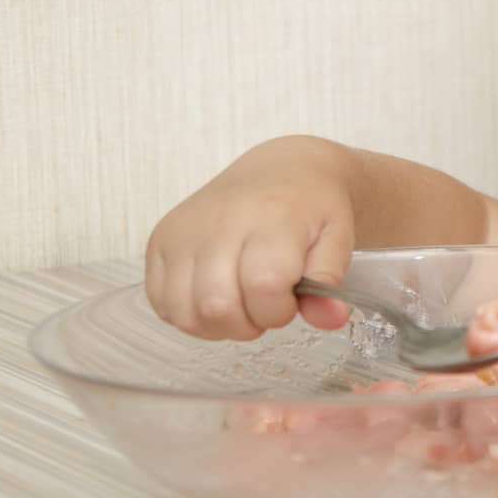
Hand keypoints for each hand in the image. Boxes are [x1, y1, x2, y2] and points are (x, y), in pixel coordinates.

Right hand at [145, 136, 355, 339]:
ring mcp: (183, 231)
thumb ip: (330, 281)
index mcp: (270, 217)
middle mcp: (219, 221)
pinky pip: (161, 303)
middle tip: (267, 304)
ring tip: (242, 303)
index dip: (280, 309)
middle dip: (250, 323)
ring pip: (185, 312)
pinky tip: (216, 298)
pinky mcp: (159, 241)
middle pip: (217, 306)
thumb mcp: (338, 238)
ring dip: (218, 325)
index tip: (291, 298)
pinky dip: (189, 315)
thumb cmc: (311, 207)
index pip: (264, 287)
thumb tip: (330, 318)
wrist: (280, 172)